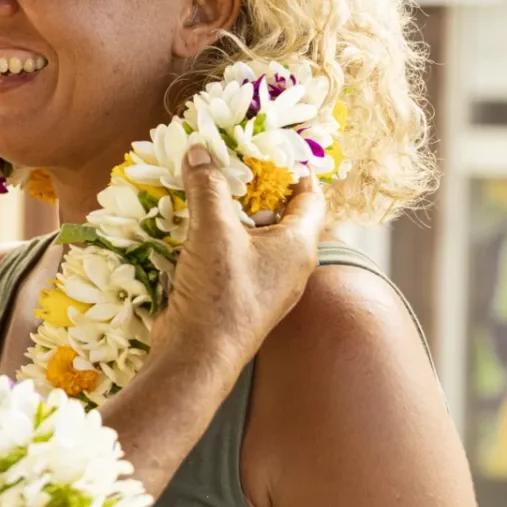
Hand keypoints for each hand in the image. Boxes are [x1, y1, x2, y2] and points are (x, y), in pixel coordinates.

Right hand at [151, 144, 326, 370]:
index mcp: (299, 246)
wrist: (197, 357)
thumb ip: (208, 186)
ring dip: (234, 214)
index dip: (295, 170)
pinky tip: (195, 229)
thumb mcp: (213, 230)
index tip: (273, 149)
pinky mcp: (242, 297)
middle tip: (230, 163)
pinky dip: (222, 239)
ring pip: (257, 237)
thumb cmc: (220, 293)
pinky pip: (239, 257)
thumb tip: (199, 150)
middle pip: (281, 215)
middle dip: (256, 189)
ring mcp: (267, 284)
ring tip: (208, 190)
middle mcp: (291, 266)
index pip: (311, 197)